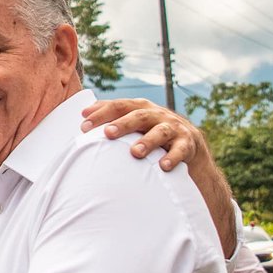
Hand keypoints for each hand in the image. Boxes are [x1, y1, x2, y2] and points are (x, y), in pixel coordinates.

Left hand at [79, 98, 206, 170]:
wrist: (188, 143)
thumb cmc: (150, 131)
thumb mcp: (134, 121)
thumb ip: (112, 116)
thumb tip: (83, 113)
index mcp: (140, 108)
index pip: (119, 106)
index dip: (102, 114)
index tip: (84, 126)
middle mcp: (157, 115)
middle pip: (139, 116)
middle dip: (123, 124)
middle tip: (108, 133)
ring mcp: (173, 128)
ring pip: (160, 132)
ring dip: (147, 141)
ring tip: (135, 152)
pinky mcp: (187, 143)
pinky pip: (180, 150)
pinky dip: (172, 157)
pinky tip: (163, 166)